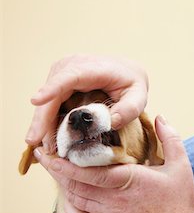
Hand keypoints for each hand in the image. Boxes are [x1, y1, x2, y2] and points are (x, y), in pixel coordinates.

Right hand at [25, 55, 148, 152]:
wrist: (125, 71)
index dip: (53, 89)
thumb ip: (130, 109)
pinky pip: (49, 102)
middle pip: (52, 93)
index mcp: (94, 68)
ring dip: (42, 123)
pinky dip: (46, 120)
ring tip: (44, 146)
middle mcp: (73, 66)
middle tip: (35, 141)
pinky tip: (46, 138)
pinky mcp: (58, 81)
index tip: (36, 100)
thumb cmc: (131, 84)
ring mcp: (62, 73)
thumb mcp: (139, 96)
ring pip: (46, 100)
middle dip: (42, 118)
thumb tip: (111, 122)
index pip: (70, 77)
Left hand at [33, 116, 193, 212]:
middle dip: (57, 170)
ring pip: (75, 199)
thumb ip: (170, 138)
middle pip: (76, 185)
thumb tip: (160, 117)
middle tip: (45, 156)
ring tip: (54, 170)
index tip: (51, 154)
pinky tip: (68, 196)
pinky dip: (69, 206)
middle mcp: (115, 199)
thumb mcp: (180, 165)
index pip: (90, 173)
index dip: (66, 165)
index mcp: (130, 180)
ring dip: (63, 185)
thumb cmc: (179, 201)